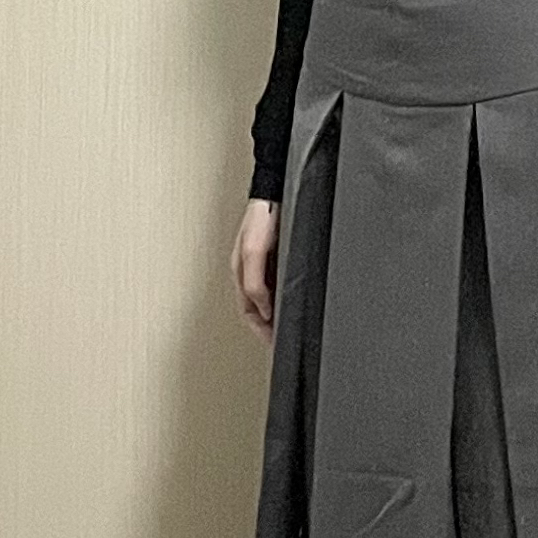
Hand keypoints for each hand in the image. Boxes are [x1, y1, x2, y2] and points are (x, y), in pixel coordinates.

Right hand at [232, 199, 280, 341]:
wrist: (277, 193)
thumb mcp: (254, 252)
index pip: (249, 313)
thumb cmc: (261, 217)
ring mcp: (265, 267)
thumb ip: (255, 283)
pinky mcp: (279, 260)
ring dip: (277, 315)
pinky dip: (286, 299)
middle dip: (269, 328)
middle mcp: (252, 273)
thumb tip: (264, 310)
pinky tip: (296, 304)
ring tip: (289, 329)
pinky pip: (280, 287)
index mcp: (241, 273)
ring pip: (269, 300)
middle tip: (283, 342)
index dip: (261, 331)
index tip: (275, 344)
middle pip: (258, 310)